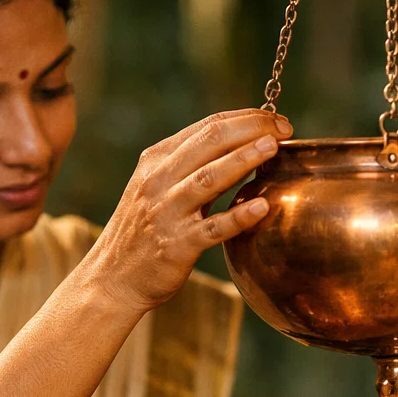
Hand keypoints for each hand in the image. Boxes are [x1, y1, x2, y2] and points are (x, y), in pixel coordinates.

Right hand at [89, 109, 292, 313]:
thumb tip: (240, 147)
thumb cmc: (144, 230)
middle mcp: (159, 180)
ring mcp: (167, 212)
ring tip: (273, 147)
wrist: (112, 277)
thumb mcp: (157, 187)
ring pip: (209, 178)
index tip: (276, 120)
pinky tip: (262, 207)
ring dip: (244, 159)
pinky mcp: (176, 245)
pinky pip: (212, 228)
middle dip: (250, 129)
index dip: (245, 119)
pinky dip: (238, 217)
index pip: (206, 127)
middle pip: (209, 142)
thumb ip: (190, 167)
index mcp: (156, 160)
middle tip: (284, 127)